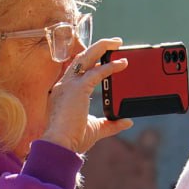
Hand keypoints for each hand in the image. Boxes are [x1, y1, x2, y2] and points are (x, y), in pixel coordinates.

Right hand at [39, 37, 132, 153]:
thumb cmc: (73, 139)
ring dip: (102, 47)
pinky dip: (111, 66)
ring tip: (117, 43)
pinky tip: (123, 63)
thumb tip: (127, 121)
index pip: (77, 70)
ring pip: (86, 57)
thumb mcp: (96, 129)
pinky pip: (97, 72)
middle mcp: (64, 85)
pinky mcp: (78, 89)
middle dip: (97, 47)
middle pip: (80, 58)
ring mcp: (69, 85)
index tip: (103, 56)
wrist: (61, 145)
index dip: (90, 60)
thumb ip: (111, 124)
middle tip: (114, 43)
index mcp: (64, 92)